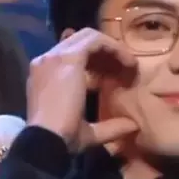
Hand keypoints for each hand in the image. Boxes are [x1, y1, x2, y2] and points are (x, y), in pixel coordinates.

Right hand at [28, 28, 138, 150]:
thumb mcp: (88, 132)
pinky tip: (129, 63)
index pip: (71, 56)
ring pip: (89, 37)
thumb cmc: (62, 140)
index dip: (96, 61)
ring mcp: (55, 57)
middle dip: (106, 52)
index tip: (114, 74)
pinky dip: (115, 48)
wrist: (46, 140)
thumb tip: (132, 126)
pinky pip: (96, 41)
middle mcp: (47, 61)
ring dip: (113, 48)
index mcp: (46, 77)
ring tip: (130, 65)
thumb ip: (109, 127)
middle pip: (81, 42)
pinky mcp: (68, 57)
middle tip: (125, 67)